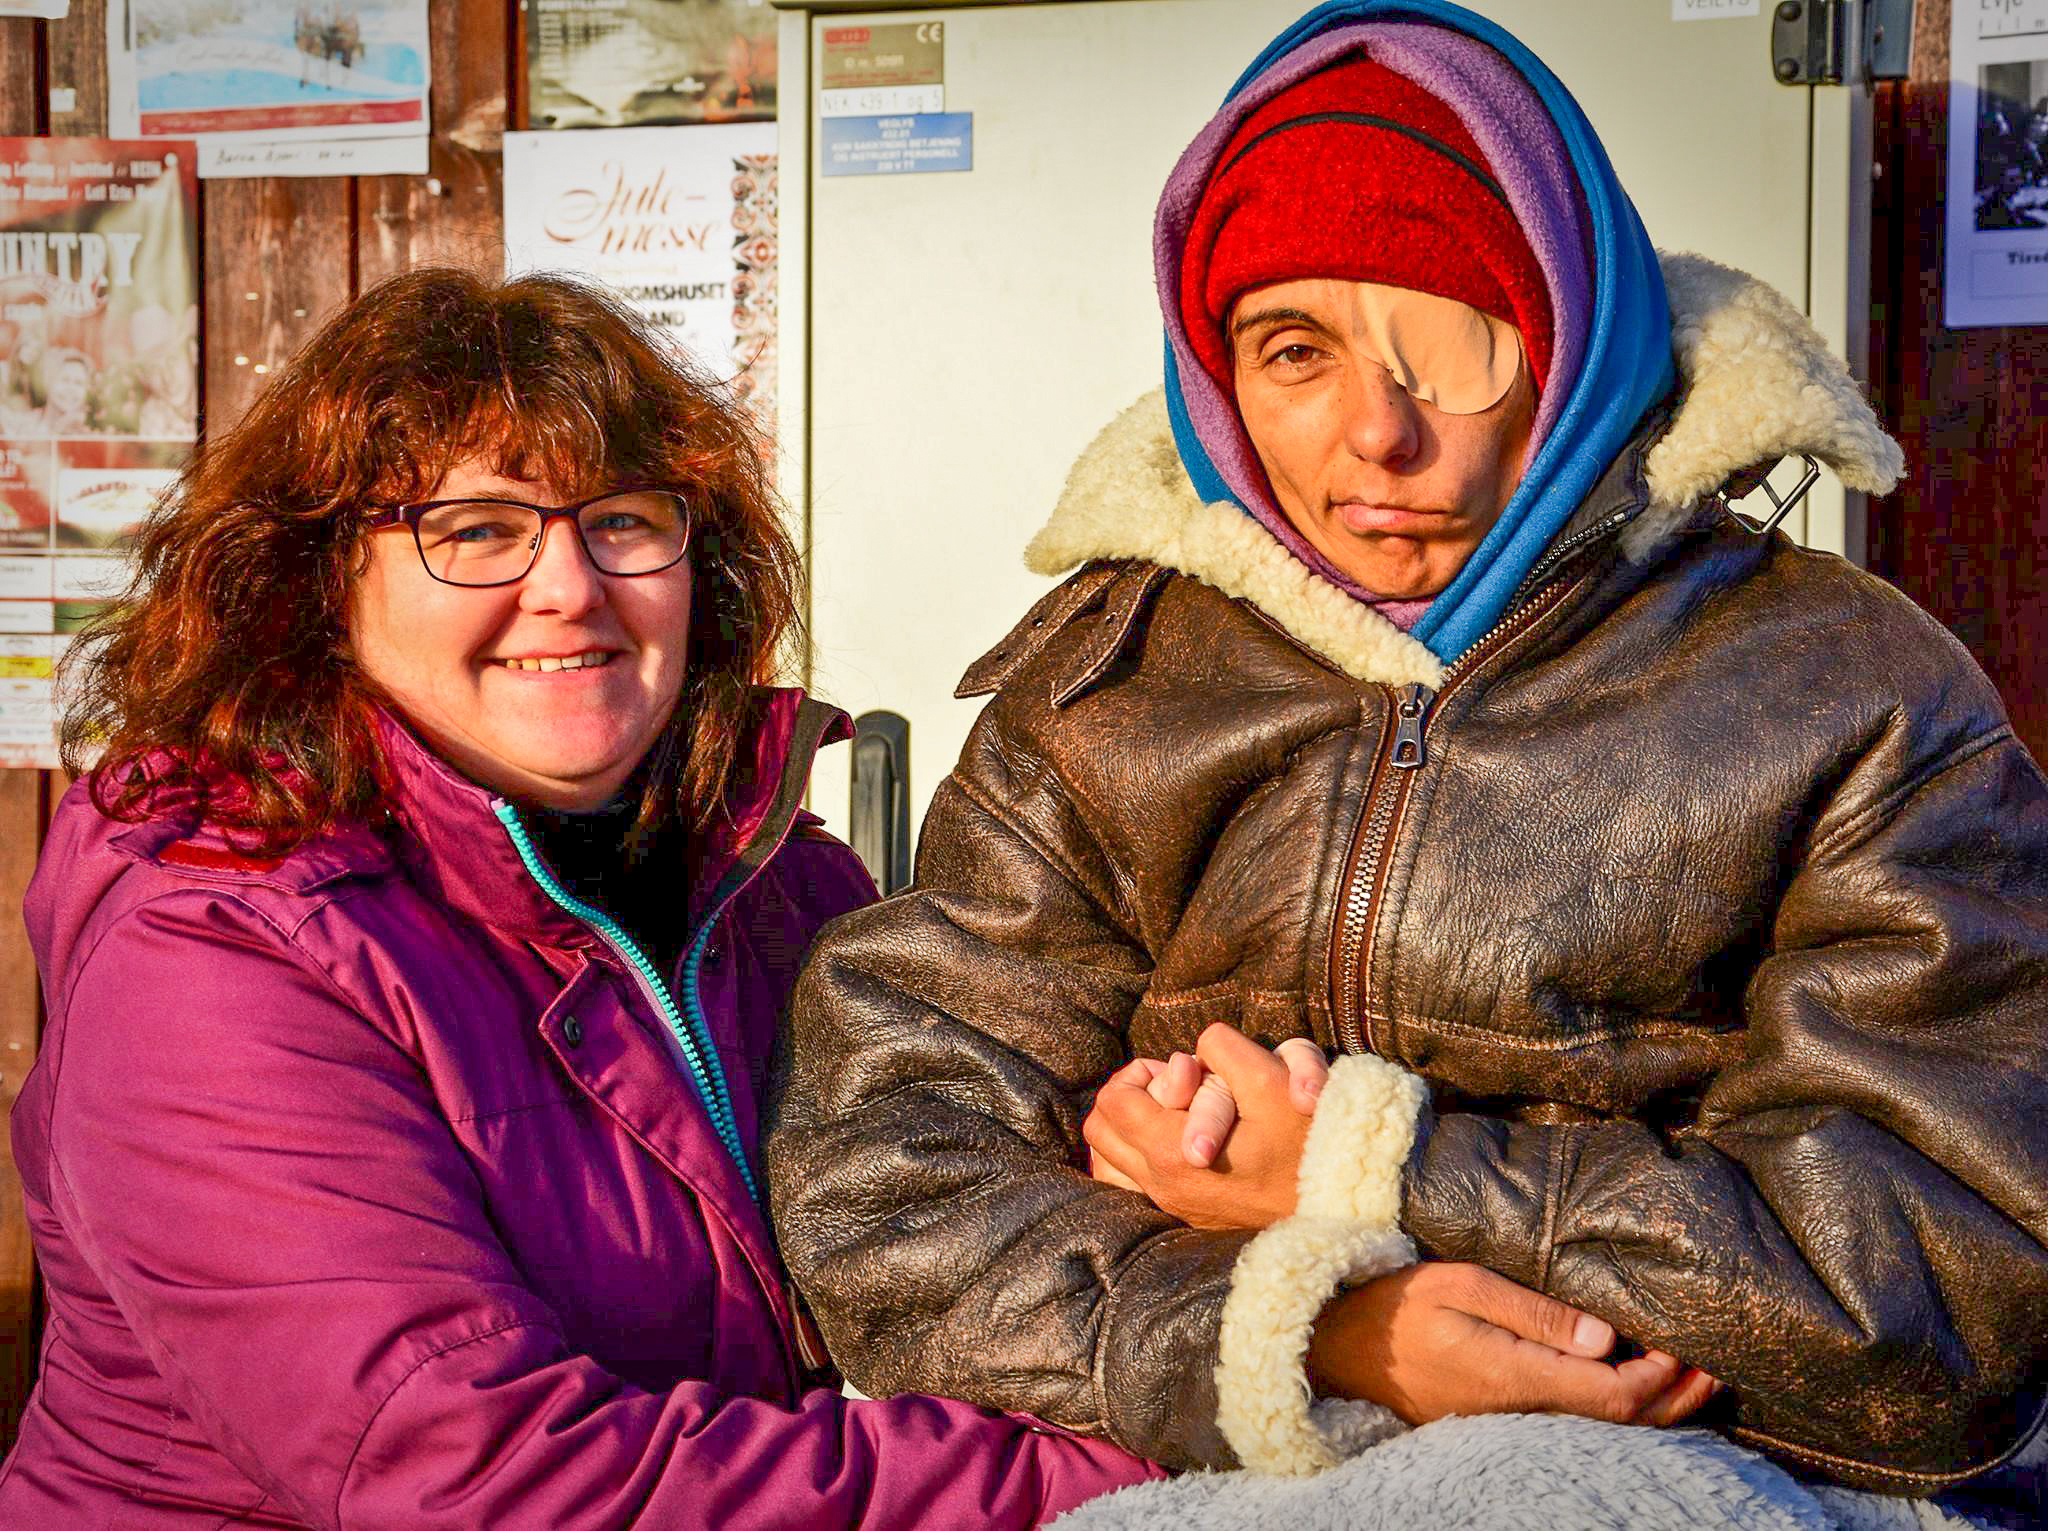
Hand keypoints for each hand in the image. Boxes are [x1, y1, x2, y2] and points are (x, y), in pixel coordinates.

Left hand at [1082, 1024, 1322, 1229]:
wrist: (1342, 1210)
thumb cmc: (1309, 1142)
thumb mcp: (1271, 1080)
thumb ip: (1221, 1052)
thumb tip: (1192, 1052)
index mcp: (1171, 1155)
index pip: (1113, 1101)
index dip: (1142, 1073)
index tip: (1185, 1071)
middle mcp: (1161, 1188)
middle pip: (1101, 1131)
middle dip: (1131, 1098)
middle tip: (1175, 1090)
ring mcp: (1173, 1208)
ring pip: (1111, 1161)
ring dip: (1133, 1128)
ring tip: (1176, 1113)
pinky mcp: (1188, 1218)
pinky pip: (1134, 1185)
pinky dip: (1144, 1157)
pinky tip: (1180, 1141)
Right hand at [1309, 1261, 1722, 1427]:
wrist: (1342, 1348)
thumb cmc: (1399, 1305)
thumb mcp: (1461, 1286)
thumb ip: (1532, 1311)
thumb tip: (1603, 1336)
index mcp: (1516, 1375)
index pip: (1612, 1394)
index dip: (1659, 1377)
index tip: (1681, 1341)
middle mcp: (1523, 1407)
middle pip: (1619, 1423)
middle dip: (1674, 1398)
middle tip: (1714, 1366)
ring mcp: (1514, 1418)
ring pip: (1602, 1428)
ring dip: (1655, 1406)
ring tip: (1691, 1378)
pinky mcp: (1504, 1414)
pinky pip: (1577, 1420)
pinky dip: (1619, 1406)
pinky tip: (1632, 1383)